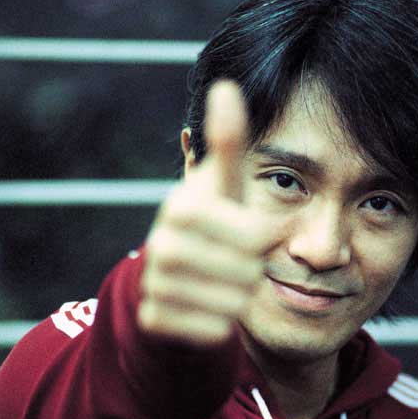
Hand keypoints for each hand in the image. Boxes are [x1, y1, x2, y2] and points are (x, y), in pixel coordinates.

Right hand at [137, 81, 273, 345]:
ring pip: (232, 305)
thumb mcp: (226, 187)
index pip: (256, 235)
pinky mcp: (155, 320)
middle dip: (252, 273)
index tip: (250, 237)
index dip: (262, 241)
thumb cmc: (214, 229)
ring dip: (239, 300)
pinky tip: (210, 310)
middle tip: (235, 265)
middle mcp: (161, 243)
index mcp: (182, 206)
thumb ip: (229, 142)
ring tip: (223, 285)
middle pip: (246, 271)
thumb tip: (226, 86)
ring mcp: (155, 283)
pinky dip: (222, 326)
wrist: (178, 283)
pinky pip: (214, 331)